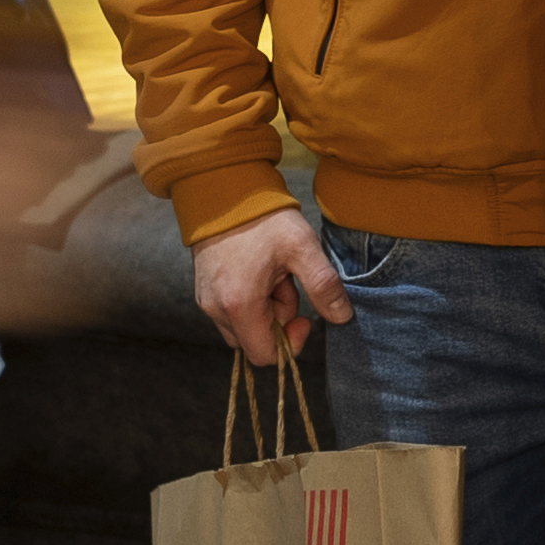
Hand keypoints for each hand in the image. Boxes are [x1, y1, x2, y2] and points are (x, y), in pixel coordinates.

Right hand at [190, 204, 349, 363]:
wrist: (223, 190)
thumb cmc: (263, 218)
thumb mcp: (302, 248)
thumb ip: (324, 286)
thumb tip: (342, 317)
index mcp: (240, 305)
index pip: (265, 355)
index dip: (290, 342)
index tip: (303, 315)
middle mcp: (216, 309)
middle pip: (255, 341)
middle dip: (278, 320)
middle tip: (286, 283)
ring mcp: (206, 301)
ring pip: (243, 327)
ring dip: (264, 309)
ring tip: (271, 274)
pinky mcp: (203, 291)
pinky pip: (231, 312)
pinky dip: (248, 299)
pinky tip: (256, 271)